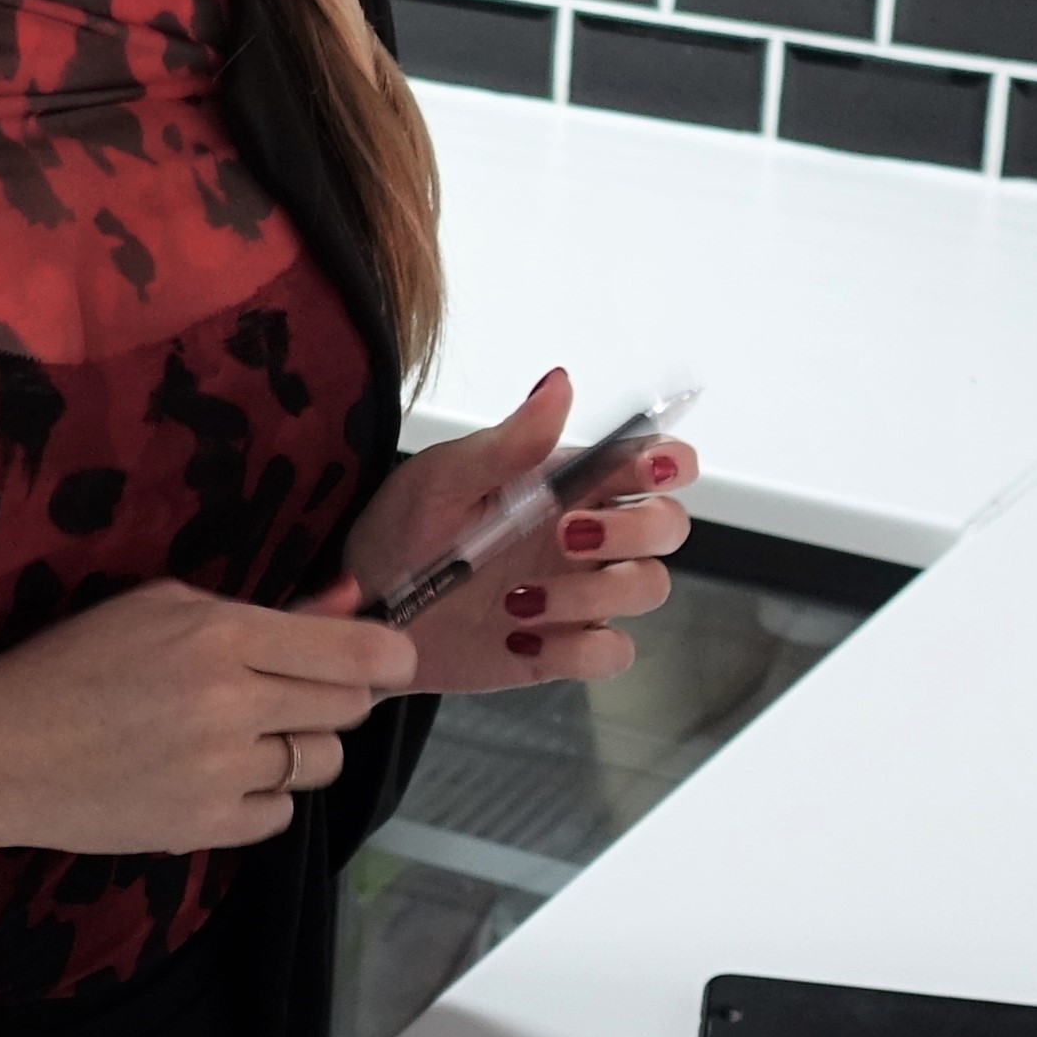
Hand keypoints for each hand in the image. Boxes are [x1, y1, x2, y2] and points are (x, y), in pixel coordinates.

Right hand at [0, 577, 420, 859]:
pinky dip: (260, 796)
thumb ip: (265, 611)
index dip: (390, 657)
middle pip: (348, 708)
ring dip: (298, 747)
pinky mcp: (204, 827)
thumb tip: (354, 599)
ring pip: (321, 763)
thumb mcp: (161, 607)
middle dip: (331, 697)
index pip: (354, 654)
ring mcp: (220, 773)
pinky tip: (214, 776)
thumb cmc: (73, 663)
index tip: (393, 661)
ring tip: (243, 735)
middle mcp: (229, 703)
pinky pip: (280, 814)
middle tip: (285, 692)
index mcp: (219, 634)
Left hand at [345, 367, 700, 698]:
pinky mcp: (565, 646)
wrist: (366, 612)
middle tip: (565, 535)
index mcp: (567, 481)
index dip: (670, 463)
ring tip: (516, 598)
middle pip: (669, 526)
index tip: (647, 472)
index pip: (655, 461)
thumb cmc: (402, 531)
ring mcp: (581, 592)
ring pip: (649, 588)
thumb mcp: (442, 479)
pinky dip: (575, 650)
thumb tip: (558, 384)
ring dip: (592, 595)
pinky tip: (520, 636)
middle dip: (635, 531)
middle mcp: (586, 534)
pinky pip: (612, 652)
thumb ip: (507, 442)